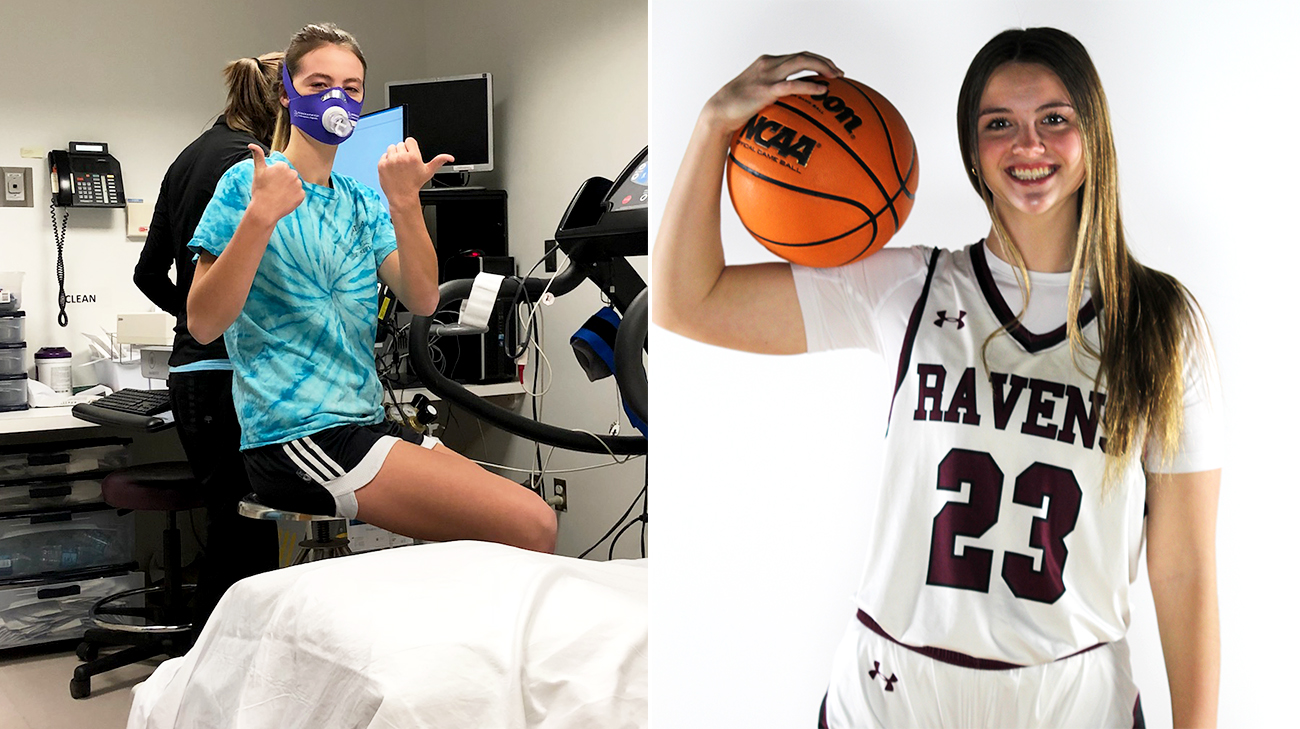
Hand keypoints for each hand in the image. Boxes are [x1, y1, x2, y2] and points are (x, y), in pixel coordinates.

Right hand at [246, 144, 303, 223]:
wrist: (264, 210)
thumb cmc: (260, 190)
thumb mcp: (258, 171)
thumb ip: (258, 156)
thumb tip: (251, 144)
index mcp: (282, 166)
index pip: (282, 168)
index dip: (274, 175)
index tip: (270, 182)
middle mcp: (293, 173)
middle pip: (289, 175)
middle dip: (283, 180)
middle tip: (273, 189)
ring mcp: (298, 185)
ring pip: (294, 184)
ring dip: (289, 188)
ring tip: (278, 194)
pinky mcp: (302, 195)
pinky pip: (299, 194)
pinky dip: (293, 197)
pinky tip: (284, 200)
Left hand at [378, 137, 454, 208]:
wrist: (402, 196)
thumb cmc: (415, 184)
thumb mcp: (428, 172)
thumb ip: (439, 161)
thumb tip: (450, 157)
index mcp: (413, 156)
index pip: (409, 140)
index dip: (410, 147)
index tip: (410, 155)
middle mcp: (401, 157)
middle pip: (400, 144)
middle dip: (402, 152)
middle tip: (405, 164)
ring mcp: (391, 160)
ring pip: (391, 148)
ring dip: (394, 154)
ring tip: (398, 166)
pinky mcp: (382, 164)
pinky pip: (384, 156)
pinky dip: (387, 161)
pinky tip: (392, 169)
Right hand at [702, 52, 843, 134]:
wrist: (718, 111)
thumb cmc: (736, 108)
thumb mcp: (756, 94)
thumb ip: (773, 93)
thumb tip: (791, 106)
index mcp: (767, 63)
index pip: (798, 56)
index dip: (817, 60)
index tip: (831, 70)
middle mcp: (769, 65)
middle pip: (803, 56)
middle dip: (824, 62)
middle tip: (839, 73)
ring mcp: (767, 76)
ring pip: (801, 63)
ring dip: (822, 67)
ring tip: (836, 77)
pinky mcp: (765, 90)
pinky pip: (793, 85)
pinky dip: (810, 86)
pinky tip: (823, 90)